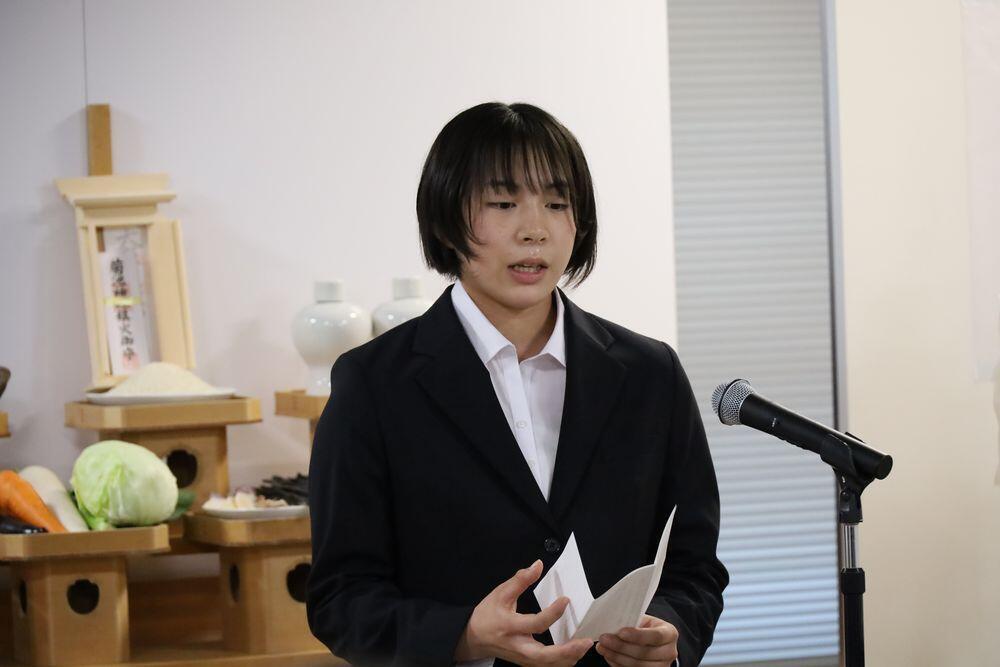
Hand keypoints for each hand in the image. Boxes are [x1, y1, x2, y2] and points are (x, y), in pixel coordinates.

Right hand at [455, 559, 593, 665]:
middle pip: (543, 656)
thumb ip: (520, 580)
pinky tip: (574, 654)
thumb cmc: (487, 614)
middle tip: (585, 642)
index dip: (552, 613)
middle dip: (566, 651)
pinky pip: (546, 666)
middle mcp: (517, 645)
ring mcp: (522, 658)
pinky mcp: (526, 663)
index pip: (535, 623)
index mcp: (510, 626)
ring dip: (568, 659)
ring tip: (584, 647)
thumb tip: (538, 565)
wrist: (473, 638)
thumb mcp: (500, 593)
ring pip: (547, 665)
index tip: (566, 600)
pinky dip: (562, 662)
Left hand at [595, 614, 678, 665]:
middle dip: (621, 646)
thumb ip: (632, 621)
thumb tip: (611, 623)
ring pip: (637, 665)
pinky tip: (609, 656)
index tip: (621, 632)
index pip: (655, 636)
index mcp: (669, 633)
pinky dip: (617, 664)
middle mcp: (669, 652)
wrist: (654, 641)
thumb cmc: (647, 628)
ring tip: (602, 647)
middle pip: (644, 653)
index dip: (638, 635)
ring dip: (616, 656)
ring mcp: (661, 666)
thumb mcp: (645, 620)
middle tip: (604, 639)